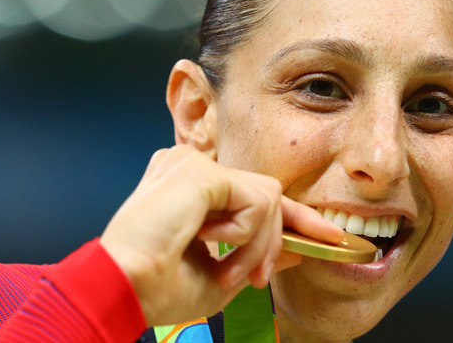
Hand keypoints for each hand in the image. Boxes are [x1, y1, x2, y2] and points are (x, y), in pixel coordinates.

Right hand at [100, 145, 342, 325]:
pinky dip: (246, 234)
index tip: (328, 237)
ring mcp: (193, 165)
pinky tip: (207, 243)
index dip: (293, 217)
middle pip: (266, 194)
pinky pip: (257, 200)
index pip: (251, 196)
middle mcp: (190, 169)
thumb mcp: (220, 276)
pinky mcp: (200, 171)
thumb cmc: (157, 286)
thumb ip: (256, 257)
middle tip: (257, 280)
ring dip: (259, 246)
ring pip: (267, 197)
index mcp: (189, 190)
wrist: (123, 287)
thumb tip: (295, 250)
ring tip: (228, 273)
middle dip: (277, 240)